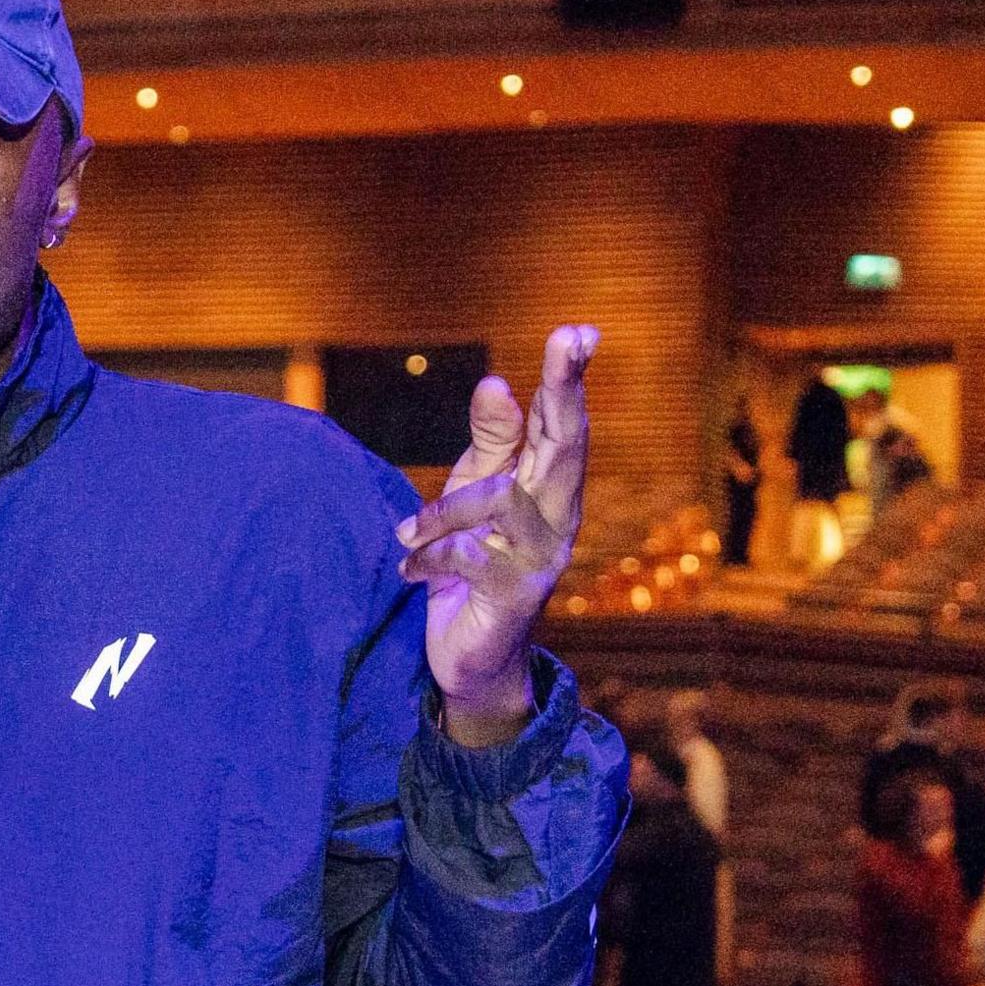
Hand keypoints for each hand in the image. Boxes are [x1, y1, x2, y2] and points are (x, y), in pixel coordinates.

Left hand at [397, 326, 598, 746]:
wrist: (471, 655)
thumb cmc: (473, 560)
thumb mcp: (476, 493)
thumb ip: (491, 441)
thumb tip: (496, 380)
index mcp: (549, 486)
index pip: (563, 423)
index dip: (570, 377)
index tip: (579, 330)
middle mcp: (558, 516)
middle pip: (567, 446)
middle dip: (565, 392)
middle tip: (567, 341)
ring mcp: (543, 557)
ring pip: (502, 501)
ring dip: (445, 511)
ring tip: (406, 534)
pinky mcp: (516, 596)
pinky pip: (470, 557)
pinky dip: (431, 558)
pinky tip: (408, 571)